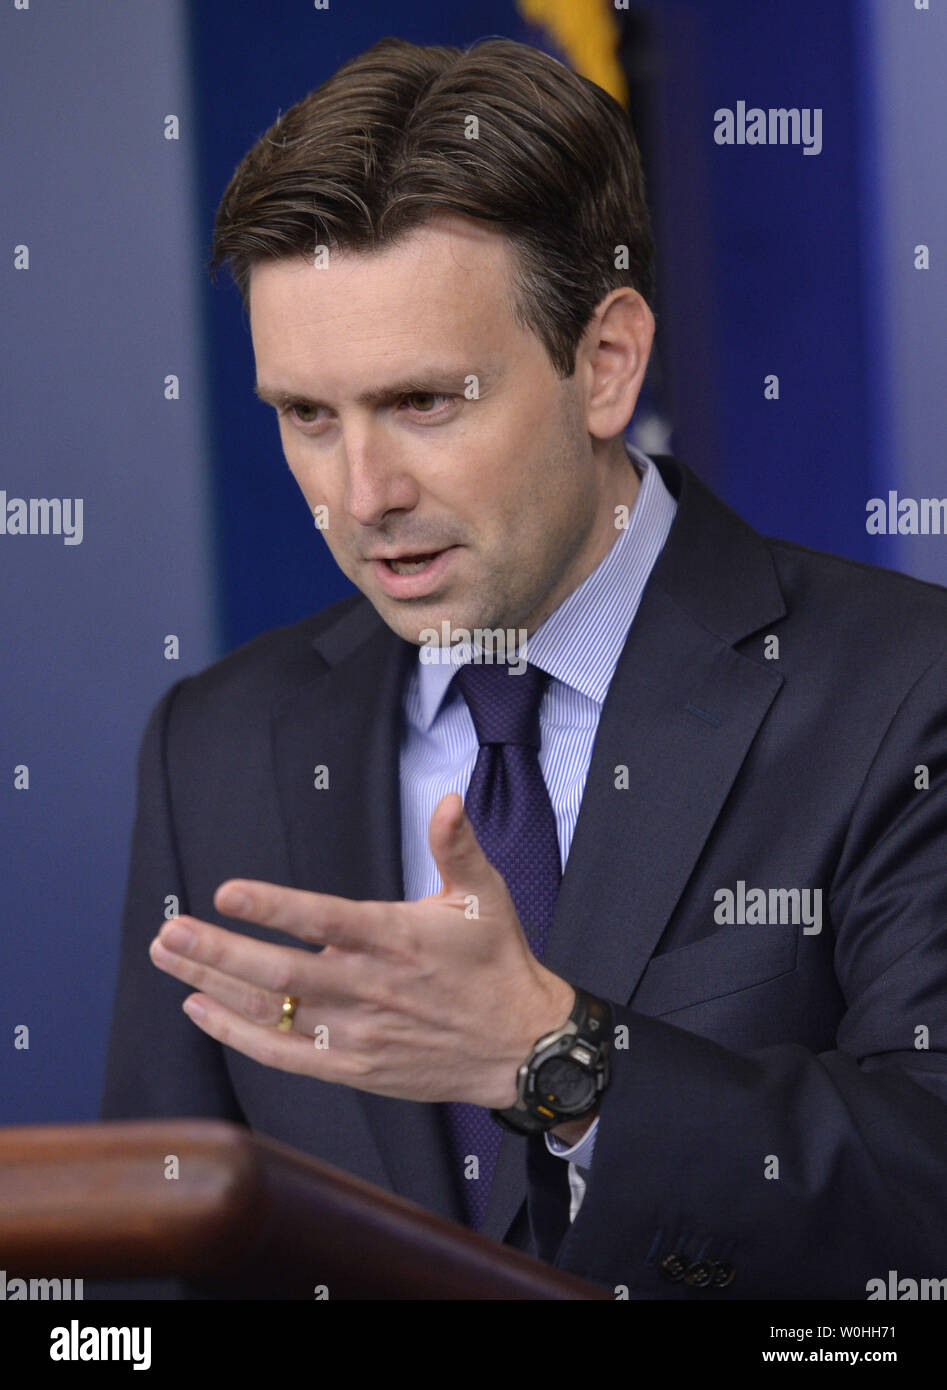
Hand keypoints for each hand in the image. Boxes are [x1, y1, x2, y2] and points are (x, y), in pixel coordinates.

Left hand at [149, 793, 575, 1109]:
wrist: (521, 1046)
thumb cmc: (497, 962)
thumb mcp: (485, 896)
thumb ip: (456, 846)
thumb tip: (448, 799)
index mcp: (398, 938)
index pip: (326, 920)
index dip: (275, 908)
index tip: (226, 893)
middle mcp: (372, 987)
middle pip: (284, 972)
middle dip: (220, 952)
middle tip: (170, 932)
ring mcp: (359, 1032)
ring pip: (274, 1011)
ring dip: (216, 985)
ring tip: (169, 958)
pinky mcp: (354, 1067)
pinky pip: (284, 1055)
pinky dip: (239, 1035)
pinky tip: (201, 1008)